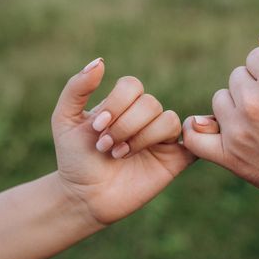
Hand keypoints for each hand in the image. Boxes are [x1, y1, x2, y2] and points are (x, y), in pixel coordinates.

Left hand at [52, 58, 194, 224]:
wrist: (84, 197)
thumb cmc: (74, 159)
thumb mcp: (64, 120)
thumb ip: (77, 88)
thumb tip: (100, 61)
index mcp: (123, 105)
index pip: (132, 86)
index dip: (117, 103)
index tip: (96, 128)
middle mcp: (144, 118)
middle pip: (150, 103)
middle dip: (125, 125)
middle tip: (105, 147)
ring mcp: (161, 139)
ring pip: (169, 120)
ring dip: (142, 137)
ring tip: (120, 155)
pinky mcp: (174, 160)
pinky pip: (193, 143)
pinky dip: (189, 140)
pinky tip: (159, 151)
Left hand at [183, 25, 258, 212]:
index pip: (257, 56)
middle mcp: (254, 104)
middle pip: (237, 76)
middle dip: (258, 86)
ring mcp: (239, 132)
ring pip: (220, 100)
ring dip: (237, 106)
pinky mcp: (230, 157)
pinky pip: (195, 137)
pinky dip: (198, 130)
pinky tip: (210, 127)